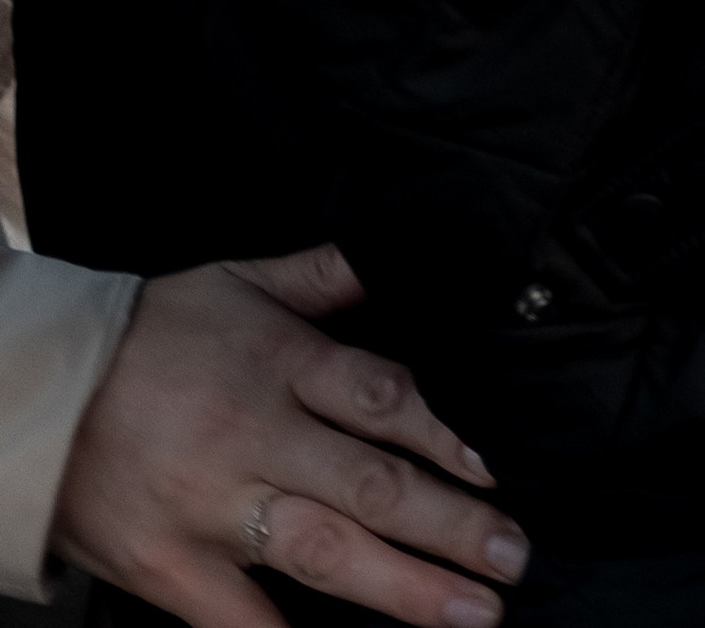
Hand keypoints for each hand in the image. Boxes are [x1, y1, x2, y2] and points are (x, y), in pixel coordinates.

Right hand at [55, 241, 528, 627]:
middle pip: (371, 485)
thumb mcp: (239, 278)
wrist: (41, 393)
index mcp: (280, 364)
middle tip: (514, 557)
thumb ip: (324, 276)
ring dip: (407, 588)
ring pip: (326, 554)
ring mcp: (216, 512)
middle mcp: (257, 439)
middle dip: (452, 525)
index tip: (494, 472)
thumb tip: (396, 256)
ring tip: (473, 613)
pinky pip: (240, 623)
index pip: (383, 400)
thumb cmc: (148, 332)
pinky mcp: (173, 570)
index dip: (445, 437)